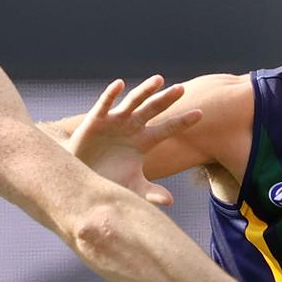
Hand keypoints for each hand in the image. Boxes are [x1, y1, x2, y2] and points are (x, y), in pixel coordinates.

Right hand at [66, 76, 200, 205]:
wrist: (80, 175)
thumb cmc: (108, 178)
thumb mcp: (131, 186)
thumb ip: (150, 192)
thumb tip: (170, 201)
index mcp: (144, 141)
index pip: (168, 129)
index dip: (182, 121)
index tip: (201, 114)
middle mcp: (132, 126)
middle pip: (153, 109)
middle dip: (166, 99)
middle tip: (181, 89)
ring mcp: (116, 121)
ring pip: (133, 101)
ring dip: (145, 90)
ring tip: (158, 80)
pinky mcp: (96, 119)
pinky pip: (105, 104)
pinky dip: (111, 94)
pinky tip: (120, 84)